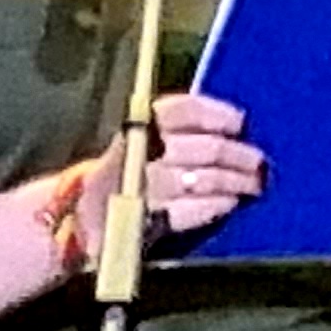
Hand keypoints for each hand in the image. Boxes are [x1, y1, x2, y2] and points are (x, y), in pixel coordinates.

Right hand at [74, 92, 264, 251]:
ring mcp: (139, 187)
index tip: (238, 122)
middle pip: (202, 147)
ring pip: (199, 179)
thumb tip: (232, 125)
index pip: (183, 110)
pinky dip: (211, 206)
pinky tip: (227, 204)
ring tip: (252, 185)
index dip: (216, 114)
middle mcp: (138, 153)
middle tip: (258, 162)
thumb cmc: (120, 176)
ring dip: (232, 182)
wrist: (73, 218)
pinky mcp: (140, 219)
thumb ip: (175, 133)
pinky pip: (186, 211)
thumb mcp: (137, 144)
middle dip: (237, 155)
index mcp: (138, 128)